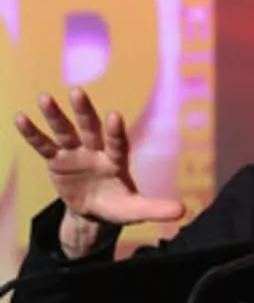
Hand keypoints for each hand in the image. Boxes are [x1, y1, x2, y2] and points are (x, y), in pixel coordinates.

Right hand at [14, 87, 185, 225]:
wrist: (95, 211)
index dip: (115, 131)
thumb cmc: (119, 206)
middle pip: (91, 128)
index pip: (117, 144)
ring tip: (45, 97)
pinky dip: (33, 133)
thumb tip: (182, 211)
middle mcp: (97, 151)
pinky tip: (21, 117)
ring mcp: (76, 153)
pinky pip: (44, 145)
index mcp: (117, 161)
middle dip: (84, 111)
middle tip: (77, 91)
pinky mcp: (57, 161)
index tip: (114, 116)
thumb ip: (155, 208)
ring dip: (55, 115)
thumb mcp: (135, 210)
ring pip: (65, 131)